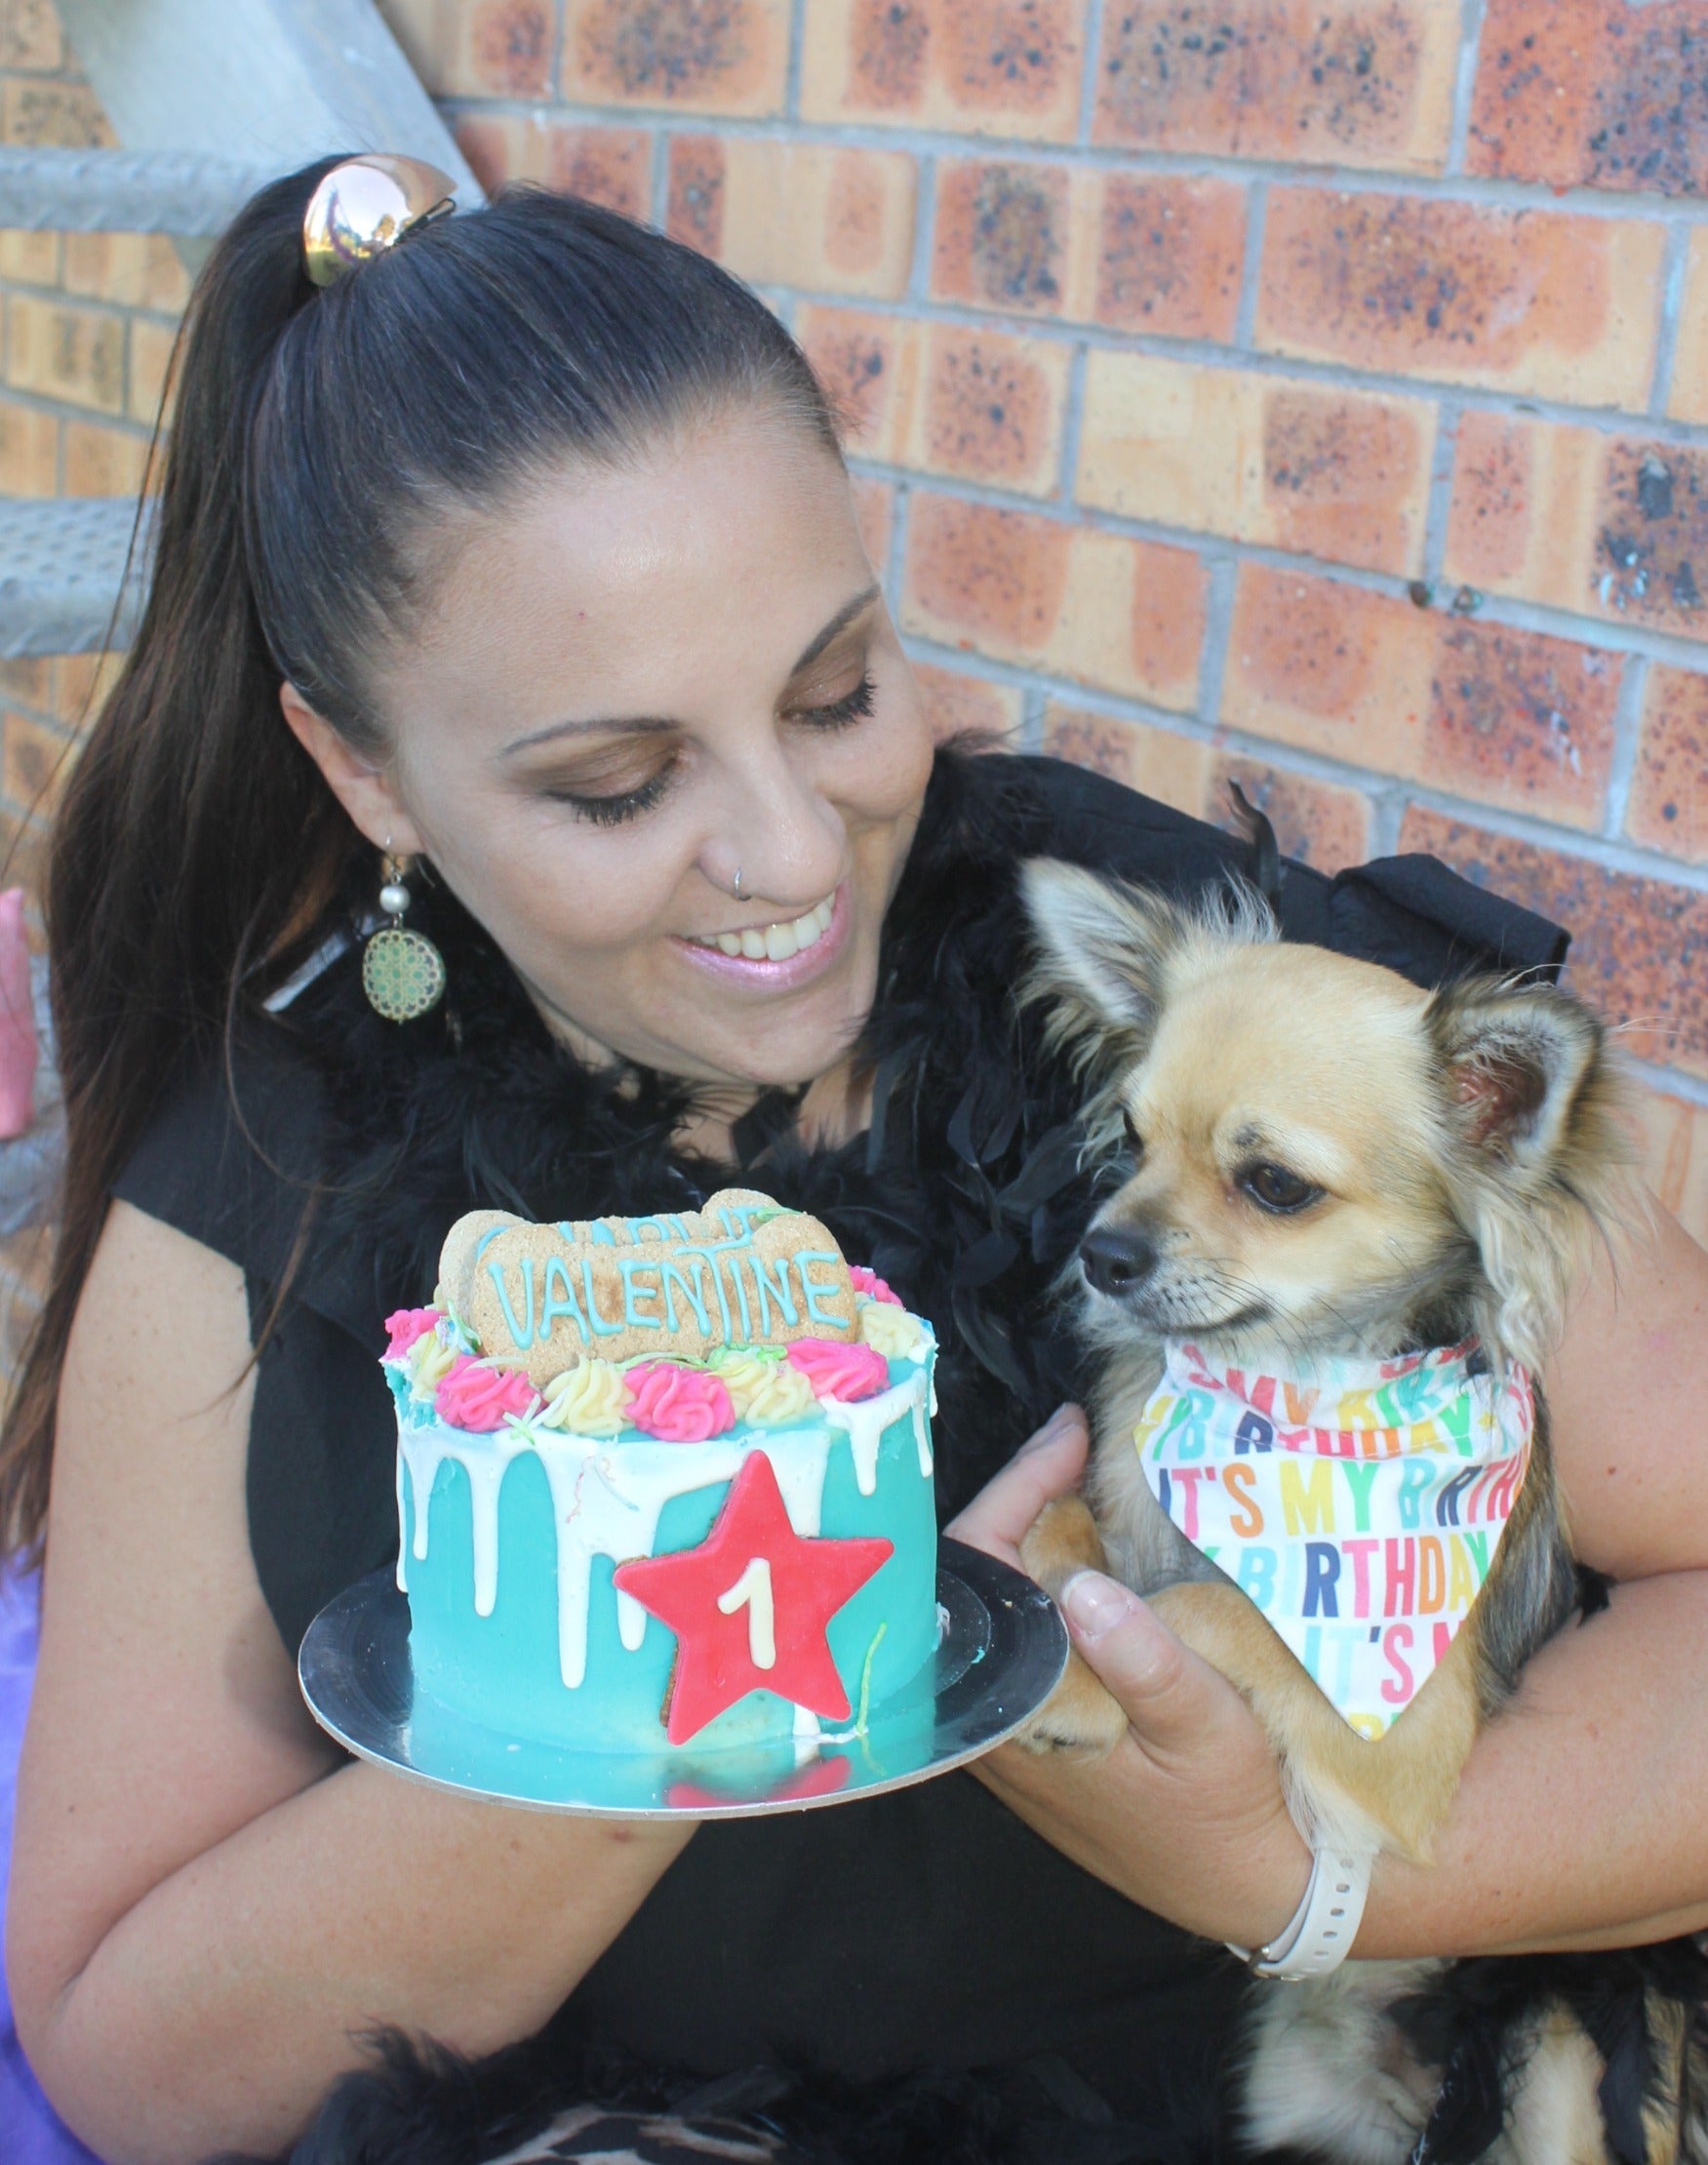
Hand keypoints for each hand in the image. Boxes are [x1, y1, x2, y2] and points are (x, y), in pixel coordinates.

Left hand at [948, 1407, 1312, 1949]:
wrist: (1258, 1896)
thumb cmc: (1230, 1821)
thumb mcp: (1208, 1737)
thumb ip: (1147, 1664)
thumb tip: (1084, 1587)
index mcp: (1015, 1714)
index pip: (978, 1571)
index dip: (1015, 1491)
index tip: (1069, 1437)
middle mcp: (995, 1716)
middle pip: (980, 1578)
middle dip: (1022, 1499)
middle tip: (1079, 1441)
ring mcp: (1016, 1722)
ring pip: (1001, 1603)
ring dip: (1037, 1534)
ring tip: (1087, 1471)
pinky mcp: (1044, 1728)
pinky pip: (1029, 1631)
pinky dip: (1054, 1575)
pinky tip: (1096, 1541)